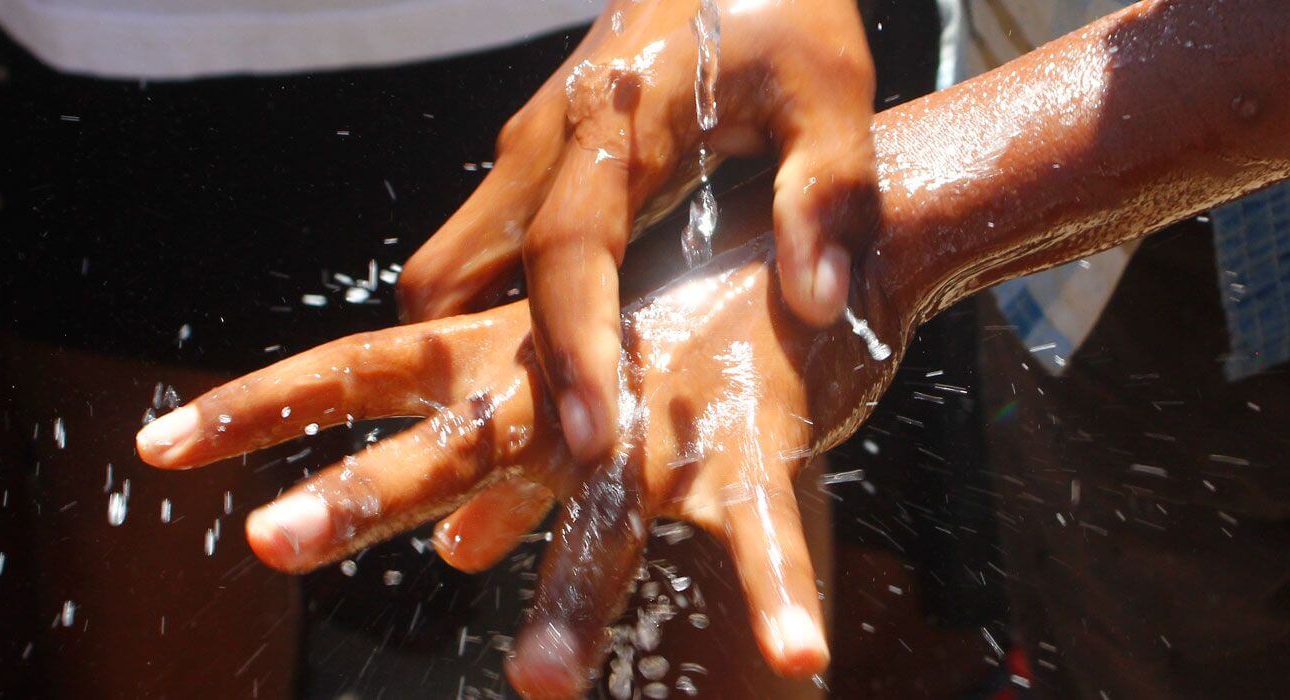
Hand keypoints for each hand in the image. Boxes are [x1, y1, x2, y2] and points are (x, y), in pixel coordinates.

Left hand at [135, 242, 900, 696]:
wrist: (805, 251)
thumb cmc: (671, 335)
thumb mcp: (575, 403)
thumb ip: (508, 477)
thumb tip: (455, 551)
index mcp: (502, 367)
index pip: (357, 375)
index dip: (259, 407)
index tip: (156, 448)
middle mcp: (563, 391)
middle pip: (447, 444)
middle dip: (361, 495)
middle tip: (269, 540)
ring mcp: (658, 420)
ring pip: (604, 516)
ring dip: (572, 599)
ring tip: (535, 685)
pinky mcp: (756, 443)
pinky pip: (765, 533)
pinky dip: (779, 595)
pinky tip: (799, 660)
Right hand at [397, 0, 877, 462]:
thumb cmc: (790, 10)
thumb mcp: (835, 90)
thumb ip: (831, 193)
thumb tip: (818, 302)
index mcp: (617, 116)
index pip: (567, 249)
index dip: (573, 349)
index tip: (595, 439)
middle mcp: (548, 134)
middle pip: (454, 271)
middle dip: (478, 370)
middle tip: (540, 463)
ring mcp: (531, 147)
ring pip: (457, 267)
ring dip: (481, 350)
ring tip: (548, 441)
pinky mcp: (539, 160)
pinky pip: (490, 253)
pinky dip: (503, 318)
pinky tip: (566, 376)